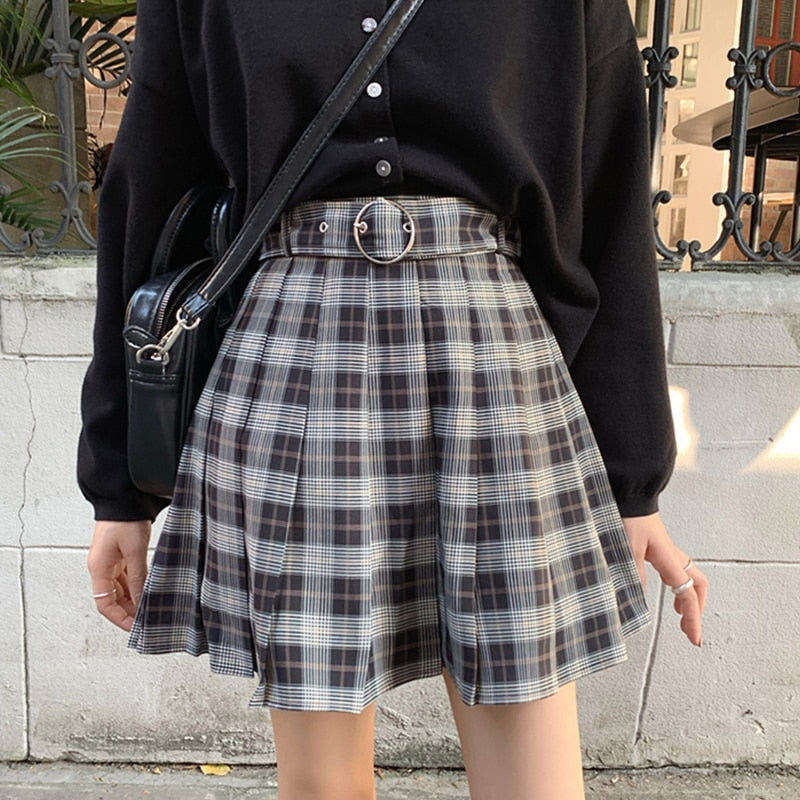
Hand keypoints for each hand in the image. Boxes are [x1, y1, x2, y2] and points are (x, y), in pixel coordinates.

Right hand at [87, 520, 150, 631]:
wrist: (124, 497)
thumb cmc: (125, 519)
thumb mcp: (134, 551)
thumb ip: (138, 577)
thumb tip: (142, 600)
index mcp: (99, 568)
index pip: (104, 604)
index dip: (119, 618)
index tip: (135, 627)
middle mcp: (102, 567)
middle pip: (112, 598)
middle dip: (128, 611)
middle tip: (146, 620)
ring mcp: (111, 561)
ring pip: (121, 588)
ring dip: (134, 599)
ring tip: (150, 607)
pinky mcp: (120, 554)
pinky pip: (127, 577)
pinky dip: (137, 585)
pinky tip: (149, 589)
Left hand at [622, 512, 707, 647]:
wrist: (628, 490)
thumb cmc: (627, 514)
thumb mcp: (626, 547)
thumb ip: (634, 574)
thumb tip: (638, 601)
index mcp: (668, 557)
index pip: (687, 594)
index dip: (693, 618)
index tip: (694, 639)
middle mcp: (672, 554)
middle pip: (697, 585)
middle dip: (696, 609)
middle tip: (689, 630)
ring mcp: (666, 548)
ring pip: (687, 576)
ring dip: (688, 597)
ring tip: (680, 615)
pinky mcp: (656, 544)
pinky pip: (674, 568)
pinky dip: (676, 583)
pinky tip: (665, 587)